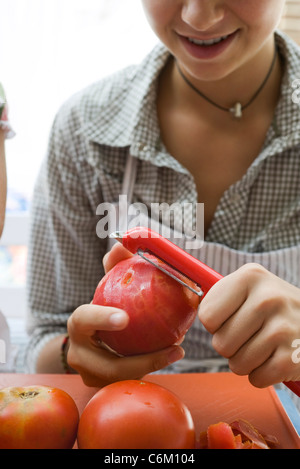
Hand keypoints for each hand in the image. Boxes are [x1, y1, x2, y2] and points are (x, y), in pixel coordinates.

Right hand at [67, 243, 184, 386]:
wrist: (89, 341)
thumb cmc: (102, 308)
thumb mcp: (106, 288)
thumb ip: (114, 267)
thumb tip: (121, 246)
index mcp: (77, 325)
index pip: (84, 320)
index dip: (101, 319)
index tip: (125, 318)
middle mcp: (79, 355)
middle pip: (108, 365)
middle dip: (142, 360)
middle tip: (173, 346)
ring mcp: (90, 376)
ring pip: (123, 378)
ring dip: (153, 365)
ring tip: (178, 351)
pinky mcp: (104, 387)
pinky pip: (130, 381)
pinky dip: (152, 368)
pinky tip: (173, 353)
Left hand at [198, 263, 299, 387]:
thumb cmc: (274, 307)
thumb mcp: (251, 286)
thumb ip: (219, 294)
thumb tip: (178, 291)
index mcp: (250, 277)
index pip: (207, 316)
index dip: (216, 324)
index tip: (233, 317)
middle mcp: (267, 298)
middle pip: (220, 343)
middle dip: (231, 345)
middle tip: (251, 334)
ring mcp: (282, 328)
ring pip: (237, 365)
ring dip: (246, 361)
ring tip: (264, 345)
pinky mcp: (293, 356)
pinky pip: (257, 379)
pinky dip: (262, 375)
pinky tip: (275, 357)